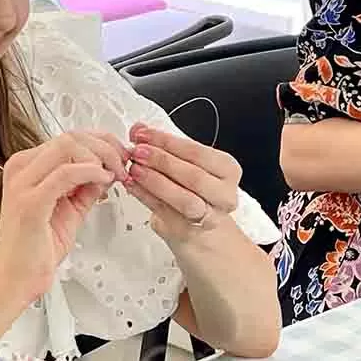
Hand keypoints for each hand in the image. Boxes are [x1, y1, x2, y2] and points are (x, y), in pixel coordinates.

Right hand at [0, 134, 118, 307]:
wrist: (15, 279)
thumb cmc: (36, 249)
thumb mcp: (70, 210)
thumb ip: (86, 188)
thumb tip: (107, 170)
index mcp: (27, 167)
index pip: (68, 138)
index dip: (101, 142)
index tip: (119, 156)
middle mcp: (21, 169)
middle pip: (70, 137)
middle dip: (105, 146)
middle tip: (122, 165)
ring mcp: (22, 183)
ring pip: (68, 147)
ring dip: (100, 157)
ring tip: (114, 175)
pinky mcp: (30, 201)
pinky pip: (66, 173)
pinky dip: (91, 172)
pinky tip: (104, 181)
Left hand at [122, 122, 243, 242]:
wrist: (203, 229)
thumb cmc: (195, 190)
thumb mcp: (184, 163)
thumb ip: (164, 145)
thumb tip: (139, 129)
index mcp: (227, 170)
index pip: (197, 152)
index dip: (167, 142)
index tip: (144, 135)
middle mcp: (224, 195)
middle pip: (193, 176)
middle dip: (162, 161)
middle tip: (138, 152)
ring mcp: (209, 217)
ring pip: (184, 199)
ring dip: (155, 181)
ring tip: (135, 169)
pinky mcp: (187, 231)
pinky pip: (165, 212)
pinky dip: (145, 196)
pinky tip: (133, 185)